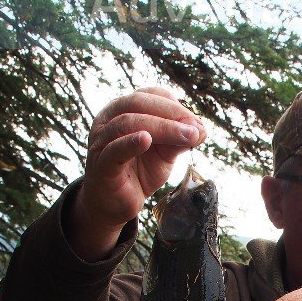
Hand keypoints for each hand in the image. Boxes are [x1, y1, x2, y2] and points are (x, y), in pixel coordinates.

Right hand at [67, 86, 205, 259]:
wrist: (117, 204)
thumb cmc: (139, 172)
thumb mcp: (164, 154)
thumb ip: (178, 141)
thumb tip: (201, 130)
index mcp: (123, 110)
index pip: (149, 96)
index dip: (175, 106)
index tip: (197, 123)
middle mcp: (108, 119)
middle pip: (138, 104)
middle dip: (172, 115)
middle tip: (196, 130)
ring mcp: (101, 141)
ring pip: (128, 123)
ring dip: (162, 128)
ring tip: (187, 136)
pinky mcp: (100, 164)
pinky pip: (114, 150)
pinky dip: (130, 142)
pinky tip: (146, 140)